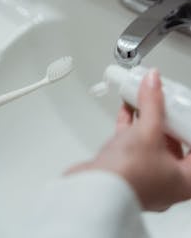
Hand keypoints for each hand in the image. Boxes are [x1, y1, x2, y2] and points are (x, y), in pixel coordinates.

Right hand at [66, 69, 190, 210]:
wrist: (91, 189)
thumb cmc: (127, 177)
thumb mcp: (148, 132)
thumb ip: (153, 104)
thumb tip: (154, 81)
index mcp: (184, 180)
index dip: (187, 126)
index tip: (182, 109)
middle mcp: (166, 180)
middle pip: (173, 142)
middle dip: (167, 119)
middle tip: (165, 101)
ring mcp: (144, 175)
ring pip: (150, 141)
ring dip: (147, 119)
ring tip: (145, 99)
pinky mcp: (125, 168)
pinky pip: (132, 142)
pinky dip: (131, 124)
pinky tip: (127, 108)